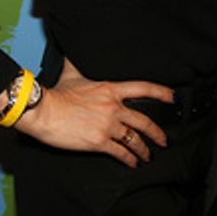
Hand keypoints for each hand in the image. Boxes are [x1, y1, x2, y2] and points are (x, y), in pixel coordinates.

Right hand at [15, 58, 173, 166]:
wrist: (44, 110)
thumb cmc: (56, 94)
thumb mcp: (72, 74)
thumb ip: (76, 64)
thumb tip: (71, 52)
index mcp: (111, 90)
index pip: (143, 88)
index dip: (161, 92)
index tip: (173, 98)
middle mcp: (114, 107)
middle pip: (144, 120)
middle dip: (157, 133)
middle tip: (164, 140)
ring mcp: (108, 125)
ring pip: (134, 139)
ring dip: (144, 149)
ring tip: (149, 156)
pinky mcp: (99, 142)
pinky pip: (121, 152)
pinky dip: (129, 159)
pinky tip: (132, 163)